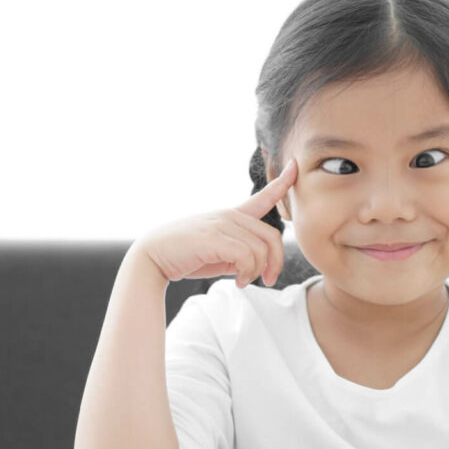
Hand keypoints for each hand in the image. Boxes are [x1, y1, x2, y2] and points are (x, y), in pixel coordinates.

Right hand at [136, 158, 297, 286]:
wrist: (153, 257)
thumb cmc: (186, 256)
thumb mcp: (219, 254)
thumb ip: (239, 254)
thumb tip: (257, 264)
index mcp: (232, 216)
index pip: (263, 196)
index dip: (282, 182)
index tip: (296, 166)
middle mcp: (230, 216)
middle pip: (273, 236)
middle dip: (276, 262)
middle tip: (268, 280)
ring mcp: (222, 224)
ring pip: (262, 249)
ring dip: (258, 271)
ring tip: (244, 281)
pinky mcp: (215, 238)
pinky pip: (248, 256)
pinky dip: (248, 273)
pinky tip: (239, 281)